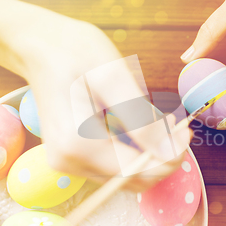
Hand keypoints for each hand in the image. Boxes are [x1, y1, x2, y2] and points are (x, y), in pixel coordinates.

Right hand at [10, 18, 190, 190]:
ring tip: (161, 123)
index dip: (169, 156)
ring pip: (125, 175)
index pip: (136, 170)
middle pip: (131, 179)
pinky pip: (113, 165)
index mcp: (77, 144)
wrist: (39, 46)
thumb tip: (169, 151)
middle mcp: (69, 162)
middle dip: (161, 157)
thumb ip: (140, 120)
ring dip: (149, 155)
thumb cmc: (74, 51)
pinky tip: (141, 127)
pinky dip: (134, 151)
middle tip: (177, 126)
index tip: (185, 131)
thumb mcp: (113, 78)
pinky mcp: (71, 156)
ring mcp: (67, 162)